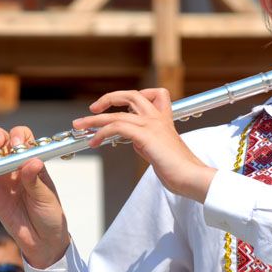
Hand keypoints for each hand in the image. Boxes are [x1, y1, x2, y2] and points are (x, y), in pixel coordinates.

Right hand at [0, 127, 69, 269]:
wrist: (43, 242)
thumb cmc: (50, 216)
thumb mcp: (46, 198)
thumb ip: (35, 181)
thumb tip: (32, 161)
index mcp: (32, 164)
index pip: (24, 141)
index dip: (19, 138)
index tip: (17, 145)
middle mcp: (16, 169)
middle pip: (3, 145)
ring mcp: (3, 183)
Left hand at [73, 88, 216, 201]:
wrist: (192, 177)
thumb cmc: (179, 170)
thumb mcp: (159, 151)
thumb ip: (146, 142)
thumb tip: (135, 142)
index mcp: (163, 120)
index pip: (152, 94)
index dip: (132, 97)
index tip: (116, 107)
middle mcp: (157, 118)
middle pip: (131, 95)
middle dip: (109, 98)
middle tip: (93, 108)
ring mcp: (151, 125)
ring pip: (117, 114)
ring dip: (94, 119)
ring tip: (79, 125)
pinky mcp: (145, 136)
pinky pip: (117, 127)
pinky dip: (101, 132)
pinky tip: (94, 141)